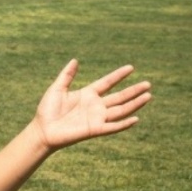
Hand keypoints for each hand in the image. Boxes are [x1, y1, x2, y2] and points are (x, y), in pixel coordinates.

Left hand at [32, 60, 151, 150]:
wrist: (43, 130)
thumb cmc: (48, 110)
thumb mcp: (57, 89)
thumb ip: (66, 75)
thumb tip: (75, 60)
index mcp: (88, 94)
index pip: (107, 83)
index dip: (119, 75)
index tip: (131, 67)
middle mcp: (95, 106)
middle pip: (119, 97)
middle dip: (133, 91)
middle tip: (148, 84)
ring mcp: (96, 118)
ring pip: (120, 110)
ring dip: (134, 104)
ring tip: (148, 96)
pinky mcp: (94, 130)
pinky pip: (112, 127)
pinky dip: (124, 124)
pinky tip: (136, 118)